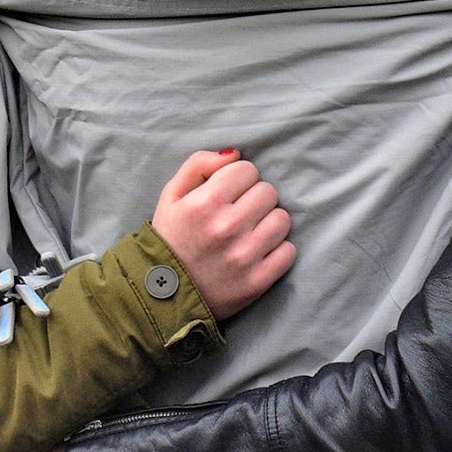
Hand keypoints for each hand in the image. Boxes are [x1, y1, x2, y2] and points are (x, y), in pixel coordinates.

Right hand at [151, 149, 295, 317]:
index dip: (238, 179)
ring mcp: (244, 257)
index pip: (247, 169)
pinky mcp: (257, 282)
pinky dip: (277, 250)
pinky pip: (288, 251)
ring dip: (268, 223)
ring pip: (282, 219)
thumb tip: (235, 154)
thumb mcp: (171, 196)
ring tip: (249, 233)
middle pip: (268, 192)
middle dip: (254, 199)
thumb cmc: (170, 239)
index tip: (228, 194)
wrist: (162, 297)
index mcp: (204, 204)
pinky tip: (257, 253)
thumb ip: (198, 165)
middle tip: (239, 214)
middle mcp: (226, 228)